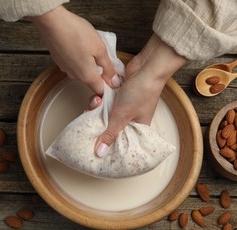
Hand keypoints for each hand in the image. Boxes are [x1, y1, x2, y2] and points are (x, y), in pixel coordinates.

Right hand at [31, 6, 119, 95]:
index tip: (113, 78)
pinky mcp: (59, 60)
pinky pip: (73, 63)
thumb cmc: (76, 33)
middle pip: (91, 81)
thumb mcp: (100, 49)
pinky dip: (79, 57)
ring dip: (89, 63)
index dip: (108, 87)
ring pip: (82, 71)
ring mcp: (65, 68)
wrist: (53, 22)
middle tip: (104, 56)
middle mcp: (74, 76)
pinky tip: (80, 45)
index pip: (100, 91)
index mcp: (87, 76)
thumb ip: (108, 67)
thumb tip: (114, 80)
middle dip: (100, 72)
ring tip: (91, 47)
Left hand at [94, 34, 186, 156]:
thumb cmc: (141, 93)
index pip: (118, 142)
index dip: (105, 143)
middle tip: (90, 117)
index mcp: (136, 129)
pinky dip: (100, 98)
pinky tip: (99, 95)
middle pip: (108, 127)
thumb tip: (100, 153)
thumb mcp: (122, 116)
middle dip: (97, 122)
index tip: (92, 143)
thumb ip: (110, 134)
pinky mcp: (118, 95)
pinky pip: (104, 102)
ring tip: (97, 101)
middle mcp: (129, 119)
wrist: (147, 68)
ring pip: (104, 113)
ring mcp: (123, 106)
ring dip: (97, 108)